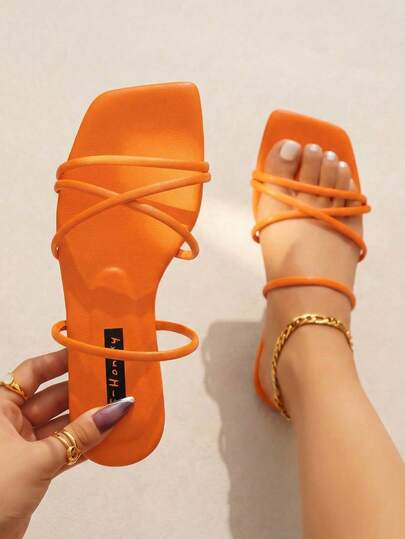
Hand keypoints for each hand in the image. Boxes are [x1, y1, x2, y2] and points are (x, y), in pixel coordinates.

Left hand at [0, 350, 133, 538]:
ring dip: (86, 421)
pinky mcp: (31, 468)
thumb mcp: (39, 458)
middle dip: (81, 392)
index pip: (32, 372)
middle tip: (112, 383)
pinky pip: (62, 448)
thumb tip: (114, 411)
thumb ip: (80, 434)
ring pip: (60, 425)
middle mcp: (8, 422)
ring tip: (116, 409)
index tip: (87, 355)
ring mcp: (20, 445)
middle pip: (51, 397)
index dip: (60, 361)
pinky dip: (82, 445)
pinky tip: (106, 439)